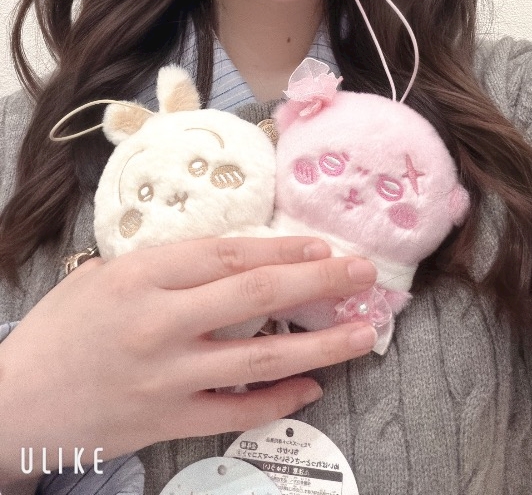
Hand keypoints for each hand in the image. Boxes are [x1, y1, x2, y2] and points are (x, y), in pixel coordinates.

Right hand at [0, 236, 376, 481]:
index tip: (324, 244)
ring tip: (361, 331)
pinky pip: (238, 409)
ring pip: (260, 355)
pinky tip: (312, 386)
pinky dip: (280, 398)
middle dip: (319, 280)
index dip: (283, 247)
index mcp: (142, 275)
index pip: (229, 254)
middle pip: (257, 294)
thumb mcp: (103, 276)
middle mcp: (160, 321)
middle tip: (363, 273)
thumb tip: (230, 258)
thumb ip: (164, 266)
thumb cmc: (59, 329)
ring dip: (320, 343)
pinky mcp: (168, 421)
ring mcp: (168, 376)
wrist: (17, 403)